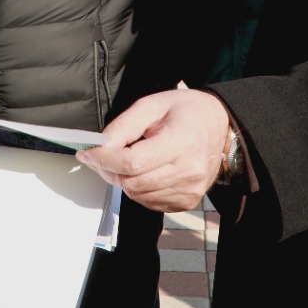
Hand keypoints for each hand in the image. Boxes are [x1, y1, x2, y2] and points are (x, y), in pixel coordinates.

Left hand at [77, 88, 231, 213]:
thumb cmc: (185, 111)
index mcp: (181, 142)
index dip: (104, 160)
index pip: (132, 163)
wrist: (220, 125)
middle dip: (107, 170)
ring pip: (137, 195)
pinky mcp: (187, 201)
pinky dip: (137, 189)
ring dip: (121, 180)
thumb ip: (124, 125)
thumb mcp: (152, 105)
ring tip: (120, 160)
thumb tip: (101, 145)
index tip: (87, 152)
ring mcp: (190, 190)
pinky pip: (149, 202)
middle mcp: (188, 171)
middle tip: (97, 156)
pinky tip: (141, 171)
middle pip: (132, 182)